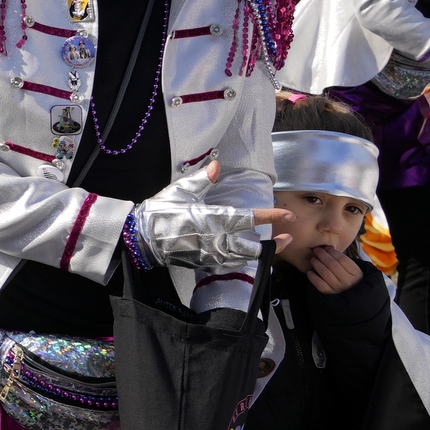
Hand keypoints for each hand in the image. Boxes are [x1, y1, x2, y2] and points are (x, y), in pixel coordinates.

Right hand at [133, 161, 291, 271]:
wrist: (139, 239)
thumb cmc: (158, 212)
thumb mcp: (179, 191)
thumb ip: (202, 179)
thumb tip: (217, 165)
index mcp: (211, 219)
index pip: (247, 218)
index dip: (269, 216)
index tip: (287, 215)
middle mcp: (214, 239)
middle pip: (252, 247)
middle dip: (273, 243)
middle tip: (289, 235)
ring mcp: (208, 254)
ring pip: (243, 258)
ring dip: (261, 253)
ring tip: (275, 246)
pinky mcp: (202, 263)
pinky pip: (229, 264)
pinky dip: (242, 260)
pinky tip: (248, 254)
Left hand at [305, 244, 362, 293]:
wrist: (351, 296)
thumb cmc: (349, 278)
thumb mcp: (352, 270)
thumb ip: (342, 261)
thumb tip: (327, 249)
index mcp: (356, 273)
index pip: (342, 259)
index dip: (332, 252)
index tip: (326, 248)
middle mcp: (348, 281)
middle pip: (332, 264)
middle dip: (322, 255)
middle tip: (316, 250)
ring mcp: (339, 288)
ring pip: (325, 273)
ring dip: (317, 264)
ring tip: (313, 259)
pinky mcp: (330, 294)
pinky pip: (320, 284)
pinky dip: (313, 278)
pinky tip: (310, 272)